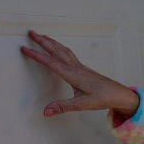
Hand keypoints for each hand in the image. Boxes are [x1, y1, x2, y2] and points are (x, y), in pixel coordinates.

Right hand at [19, 30, 139, 118]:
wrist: (118, 93)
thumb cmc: (102, 98)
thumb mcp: (82, 105)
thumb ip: (62, 107)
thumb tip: (45, 111)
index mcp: (72, 74)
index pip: (50, 62)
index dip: (36, 55)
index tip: (24, 48)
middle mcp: (75, 67)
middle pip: (56, 50)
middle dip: (42, 41)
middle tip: (30, 32)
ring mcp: (79, 66)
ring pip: (62, 49)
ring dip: (51, 42)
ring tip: (41, 36)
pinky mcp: (83, 68)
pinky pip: (68, 53)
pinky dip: (59, 47)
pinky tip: (58, 47)